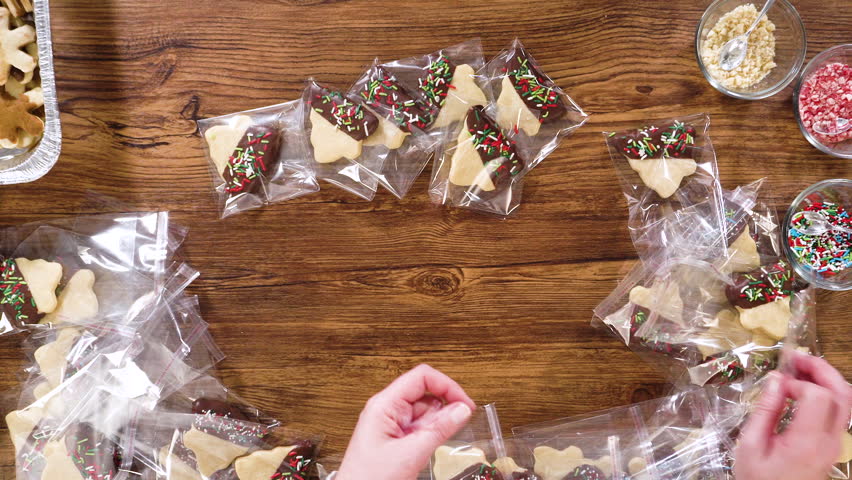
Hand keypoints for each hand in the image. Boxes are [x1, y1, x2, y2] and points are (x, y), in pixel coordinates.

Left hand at [336, 364, 475, 479]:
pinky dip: (428, 437)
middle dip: (442, 410)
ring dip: (434, 427)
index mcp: (384, 405)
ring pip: (424, 413)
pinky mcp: (394, 438)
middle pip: (424, 394)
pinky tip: (424, 452)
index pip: (421, 377)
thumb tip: (462, 409)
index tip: (465, 403)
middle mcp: (386, 410)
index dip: (446, 386)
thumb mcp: (410, 454)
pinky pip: (418, 429)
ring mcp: (390, 424)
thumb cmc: (368, 479)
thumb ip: (439, 429)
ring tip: (428, 448)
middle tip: (454, 428)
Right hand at [735, 353, 851, 479]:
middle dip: (821, 369)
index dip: (799, 383)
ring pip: (847, 401)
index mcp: (807, 442)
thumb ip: (765, 410)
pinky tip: (804, 389)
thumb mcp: (750, 445)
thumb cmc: (757, 478)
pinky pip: (840, 411)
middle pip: (843, 395)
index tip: (777, 385)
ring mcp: (836, 444)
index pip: (818, 397)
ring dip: (827, 379)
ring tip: (801, 368)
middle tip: (797, 357)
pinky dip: (826, 393)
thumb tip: (776, 379)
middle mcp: (830, 441)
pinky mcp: (834, 445)